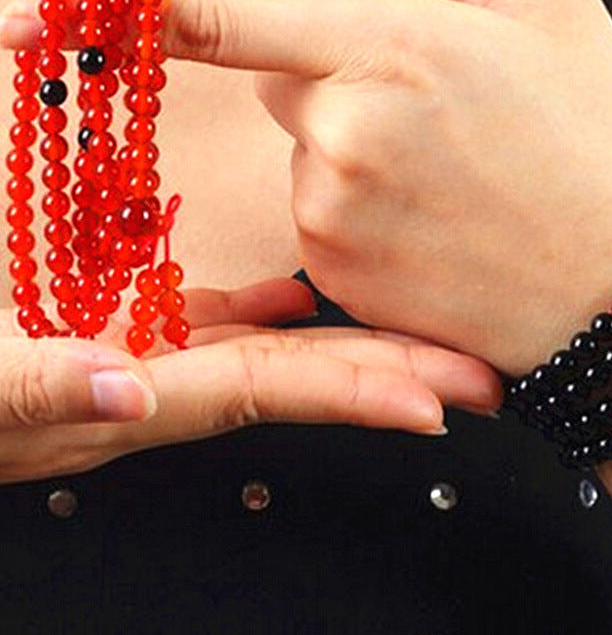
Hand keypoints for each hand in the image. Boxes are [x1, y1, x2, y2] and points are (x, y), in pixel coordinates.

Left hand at [0, 0, 611, 376]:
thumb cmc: (597, 140)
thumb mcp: (545, 8)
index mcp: (384, 47)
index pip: (217, 16)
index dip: (129, 9)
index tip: (44, 9)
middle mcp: (341, 134)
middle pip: (282, 84)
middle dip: (337, 81)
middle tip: (434, 109)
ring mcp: (334, 217)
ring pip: (306, 156)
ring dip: (356, 152)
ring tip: (449, 177)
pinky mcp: (341, 279)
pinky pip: (320, 223)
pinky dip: (362, 216)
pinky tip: (436, 227)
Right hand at [0, 278, 499, 483]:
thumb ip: (32, 389)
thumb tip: (124, 387)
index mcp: (133, 397)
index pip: (264, 391)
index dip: (350, 395)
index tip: (436, 403)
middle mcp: (157, 384)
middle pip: (293, 377)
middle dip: (388, 376)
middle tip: (479, 375)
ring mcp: (148, 357)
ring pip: (267, 349)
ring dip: (348, 342)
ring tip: (426, 332)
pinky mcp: (123, 331)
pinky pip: (210, 325)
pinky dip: (261, 312)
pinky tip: (298, 295)